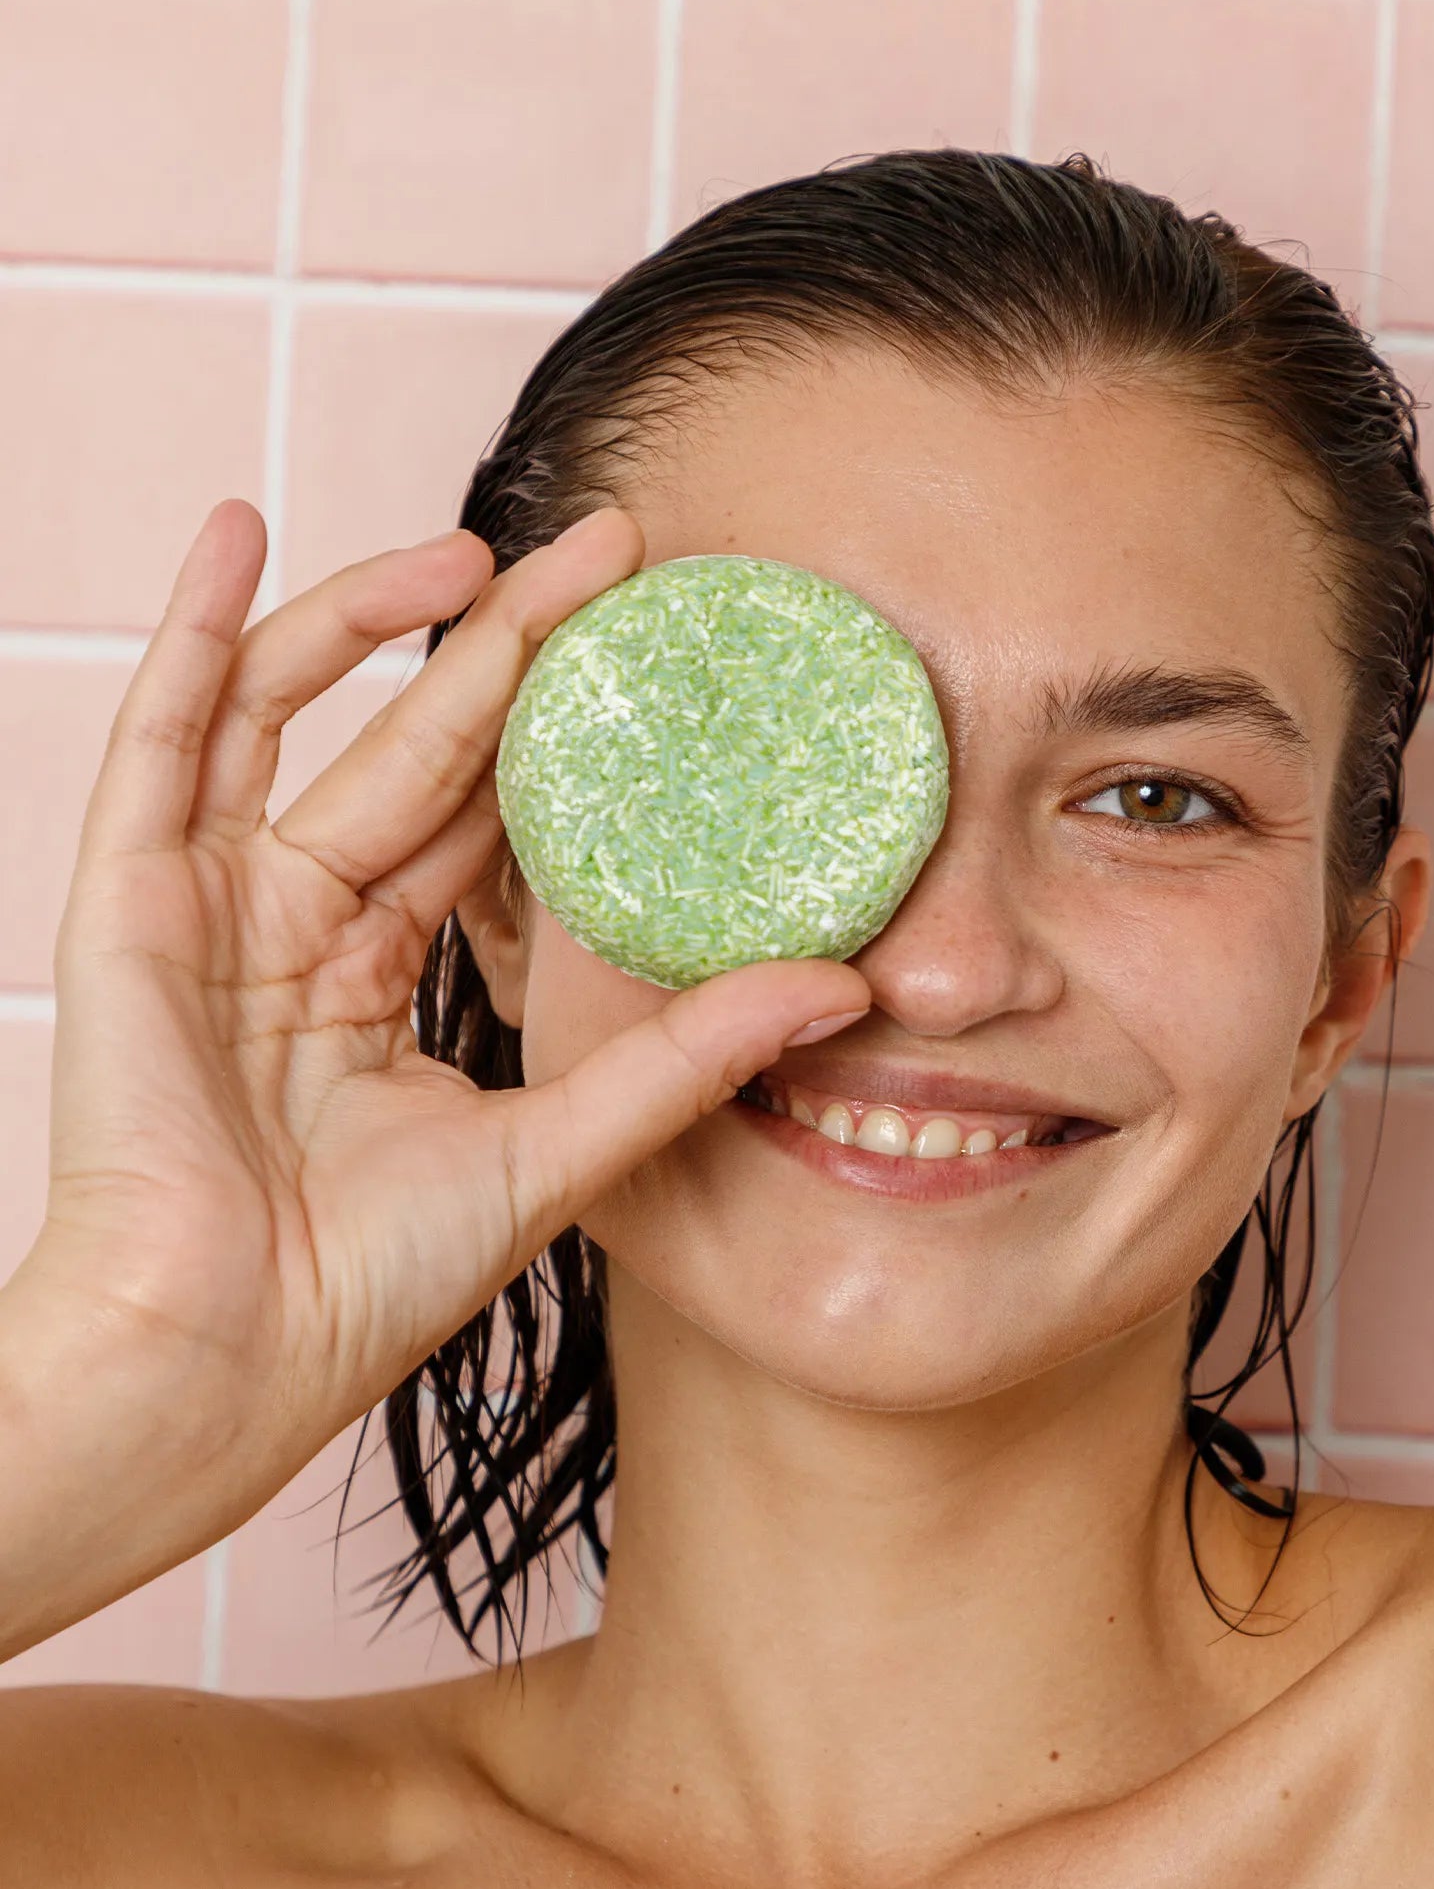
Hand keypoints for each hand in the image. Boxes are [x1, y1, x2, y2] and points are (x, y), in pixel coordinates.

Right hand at [17, 500, 868, 1499]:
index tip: (655, 652)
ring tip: (481, 541)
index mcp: (386, 977)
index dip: (569, 733)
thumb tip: (846, 987)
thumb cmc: (371, 1279)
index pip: (490, 819)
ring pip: (303, 719)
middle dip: (513, 646)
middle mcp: (305, 924)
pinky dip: (195, 633)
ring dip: (378, 618)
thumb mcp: (561, 1144)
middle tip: (608, 551)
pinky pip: (166, 739)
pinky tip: (236, 532)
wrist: (228, 1356)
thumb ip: (689, 1056)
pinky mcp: (133, 897)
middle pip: (419, 749)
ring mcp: (216, 902)